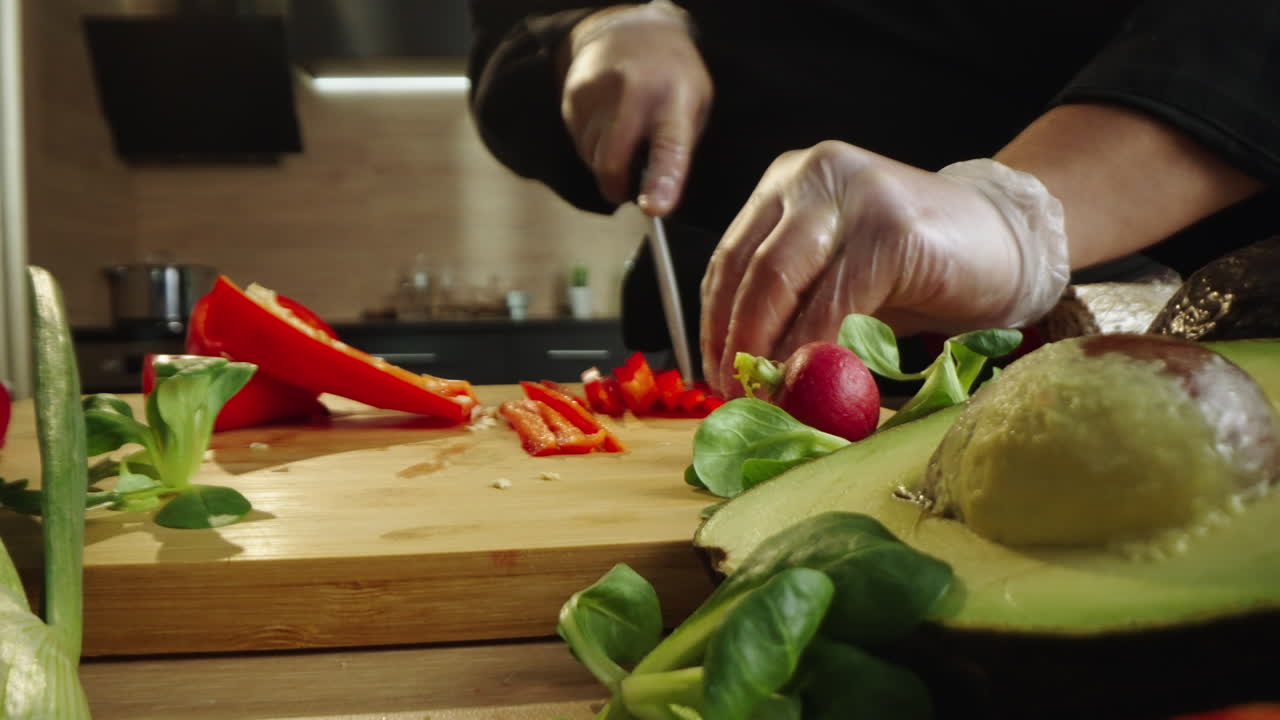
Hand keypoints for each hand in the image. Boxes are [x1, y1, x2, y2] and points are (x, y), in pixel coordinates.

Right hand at [559, 1, 711, 214]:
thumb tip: (654, 198)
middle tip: (625, 192)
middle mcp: (633, 92)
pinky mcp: (572, 97)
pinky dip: (593, 146)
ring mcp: (597, 92)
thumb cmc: (671, 77)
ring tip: (623, 135)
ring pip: (591, 158)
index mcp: (675, 98)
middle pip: (612, 160)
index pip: (669, 146)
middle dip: (616, 187)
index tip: (654, 209)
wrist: (628, 30)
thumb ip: (678, 149)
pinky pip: (579, 144)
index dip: (661, 181)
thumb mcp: (694, 105)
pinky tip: (607, 122)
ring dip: (606, 162)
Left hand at [700, 141, 1068, 394]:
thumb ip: (790, 307)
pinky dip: (816, 348)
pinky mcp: (892, 229)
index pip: (729, 258)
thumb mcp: (838, 279)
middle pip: (748, 270)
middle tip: (736, 397)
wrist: (1009, 243)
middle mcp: (813, 175)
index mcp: (789, 183)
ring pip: (780, 282)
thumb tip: (741, 374)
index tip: (713, 377)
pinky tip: (814, 381)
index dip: (713, 325)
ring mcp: (854, 195)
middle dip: (735, 343)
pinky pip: (835, 301)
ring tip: (769, 397)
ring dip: (768, 350)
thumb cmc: (917, 270)